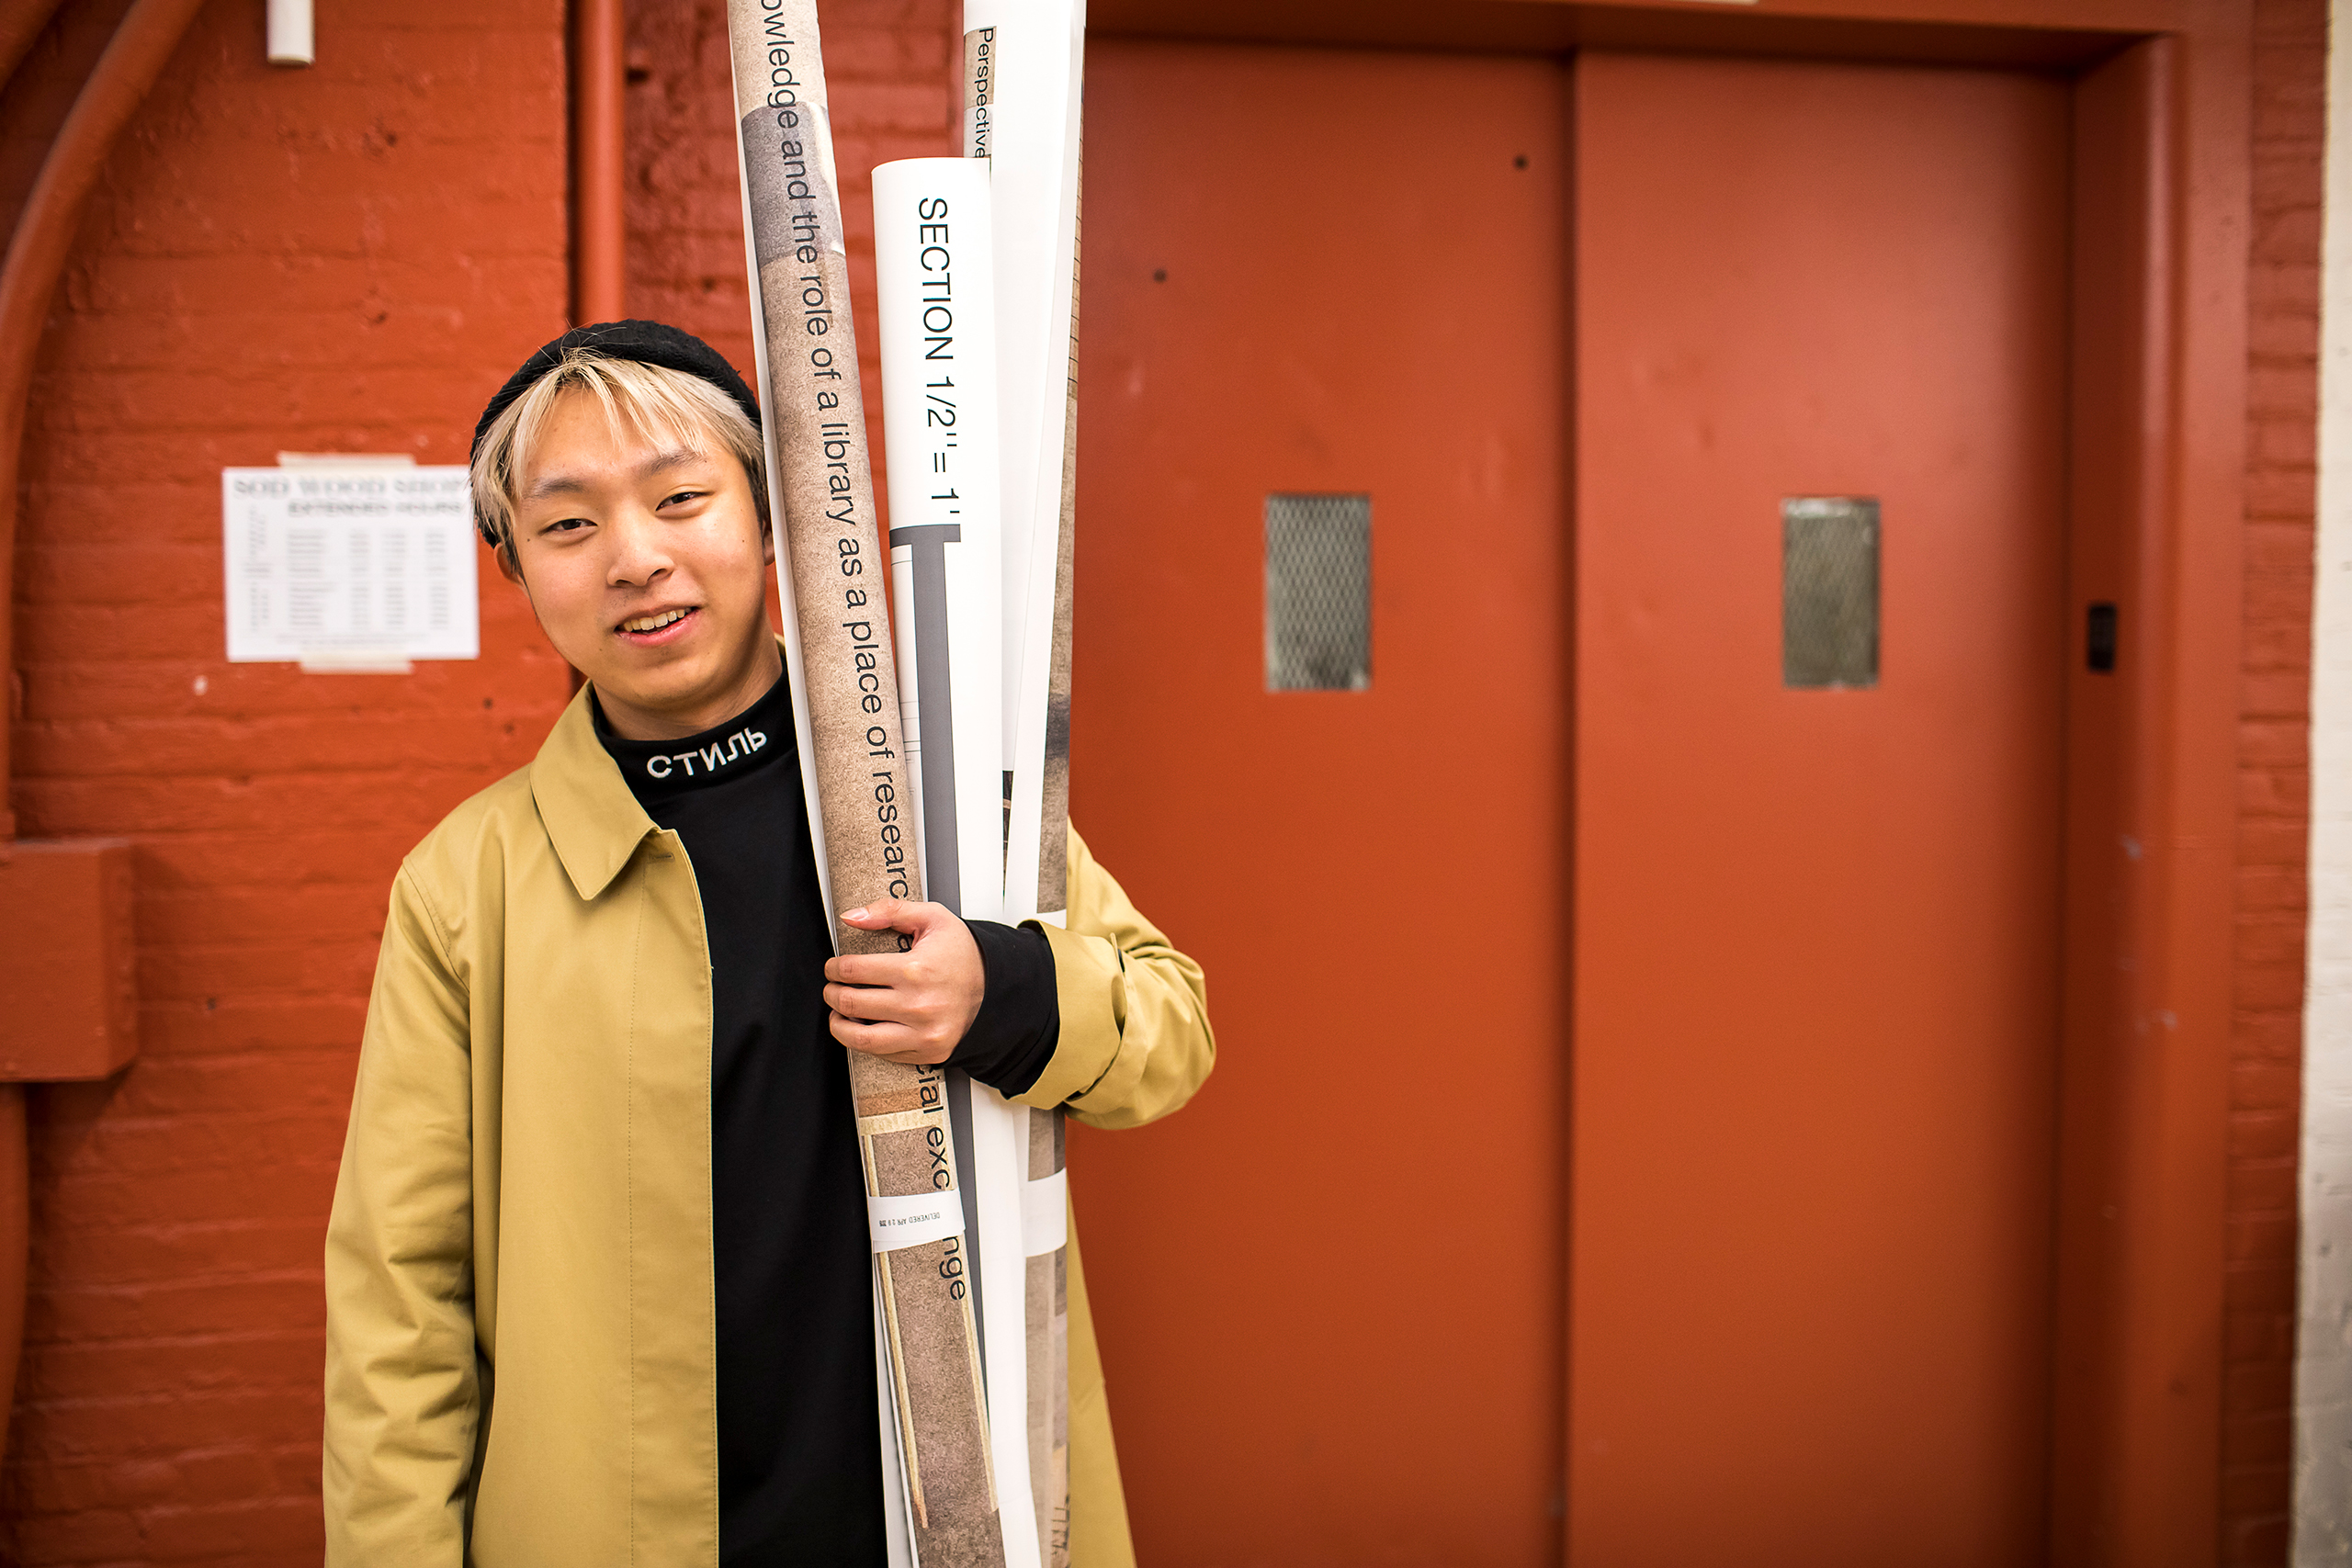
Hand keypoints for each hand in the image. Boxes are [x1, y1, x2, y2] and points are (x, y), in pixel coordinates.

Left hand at [824, 899, 983, 1064]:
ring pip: (861, 1038)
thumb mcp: (932, 918)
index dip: (834, 968)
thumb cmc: (964, 954)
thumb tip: (851, 917)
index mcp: (915, 970)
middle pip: (851, 1003)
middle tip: (832, 988)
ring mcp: (924, 1033)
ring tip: (838, 1014)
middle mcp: (918, 1005)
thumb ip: (889, 911)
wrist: (996, 986)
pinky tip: (863, 1028)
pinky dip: (866, 1042)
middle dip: (832, 994)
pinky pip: (884, 1054)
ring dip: (839, 1025)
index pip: (853, 971)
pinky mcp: (929, 1051)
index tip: (833, 968)